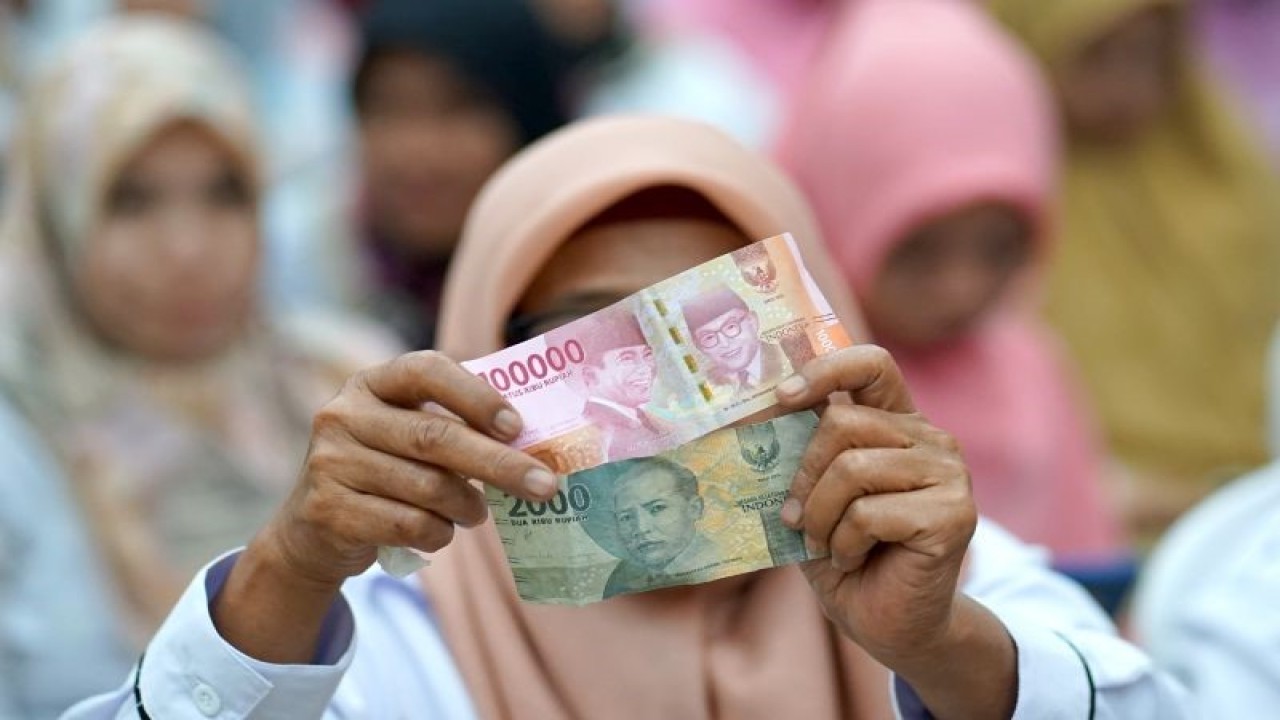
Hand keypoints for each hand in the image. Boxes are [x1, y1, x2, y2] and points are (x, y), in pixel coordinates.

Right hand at [216, 351, 556, 662]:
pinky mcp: (327, 510)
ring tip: (477, 513)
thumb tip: (530, 443)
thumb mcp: (406, 435)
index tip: (517, 426)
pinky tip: (439, 532)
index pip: (426, 370)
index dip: (476, 396)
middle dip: (498, 463)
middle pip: (435, 437)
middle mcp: (343, 415)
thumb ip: (453, 426)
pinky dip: (438, 533)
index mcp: (371, 383)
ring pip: (427, 487)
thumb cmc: (384, 472)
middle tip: (545, 486)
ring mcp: (330, 462)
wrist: (312, 530)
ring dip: (468, 506)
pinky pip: (407, 525)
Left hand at [777, 346, 1014, 718]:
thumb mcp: (814, 495)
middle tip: (797, 517)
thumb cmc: (846, 554)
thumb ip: (801, 451)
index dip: (826, 370)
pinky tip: (852, 560)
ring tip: (825, 544)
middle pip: (844, 423)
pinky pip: (869, 513)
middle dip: (804, 475)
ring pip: (853, 469)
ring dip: (821, 517)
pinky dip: (844, 544)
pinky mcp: (953, 514)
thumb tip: (758, 411)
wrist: (890, 624)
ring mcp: (949, 474)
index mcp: (898, 423)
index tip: (783, 396)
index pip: (872, 364)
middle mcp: (931, 439)